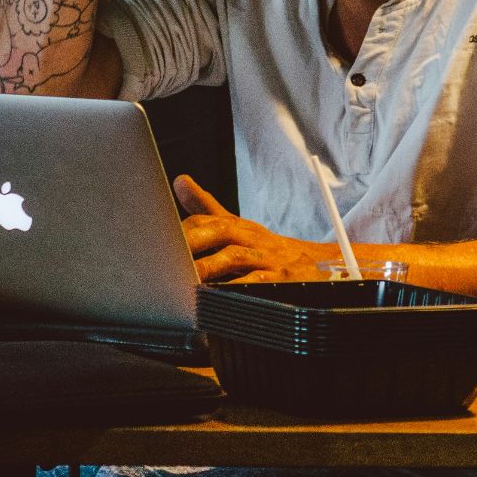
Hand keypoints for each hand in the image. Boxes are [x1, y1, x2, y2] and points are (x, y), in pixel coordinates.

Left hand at [175, 175, 328, 283]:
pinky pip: (257, 281)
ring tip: (186, 278)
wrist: (318, 264)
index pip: (206, 219)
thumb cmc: (268, 248)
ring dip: (209, 266)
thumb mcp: (238, 225)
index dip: (183, 229)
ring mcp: (267, 257)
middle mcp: (251, 237)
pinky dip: (238, 287)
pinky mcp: (280, 278)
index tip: (158, 240)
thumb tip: (178, 180)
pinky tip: (220, 295)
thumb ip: (207, 207)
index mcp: (238, 225)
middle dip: (193, 241)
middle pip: (220, 230)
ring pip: (235, 256)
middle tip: (166, 256)